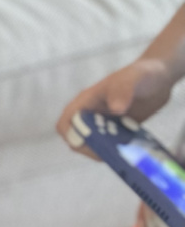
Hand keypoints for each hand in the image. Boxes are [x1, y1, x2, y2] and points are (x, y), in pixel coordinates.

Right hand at [57, 58, 174, 156]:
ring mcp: (104, 124)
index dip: (71, 136)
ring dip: (105, 152)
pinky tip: (131, 151)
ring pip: (94, 145)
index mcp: (86, 102)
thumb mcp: (133, 78)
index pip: (66, 123)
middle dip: (90, 148)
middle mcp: (91, 115)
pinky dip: (118, 151)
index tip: (89, 143)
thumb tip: (116, 109)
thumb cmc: (142, 73)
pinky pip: (111, 146)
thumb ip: (123, 90)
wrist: (161, 78)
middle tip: (111, 152)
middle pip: (78, 139)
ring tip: (123, 152)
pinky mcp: (116, 131)